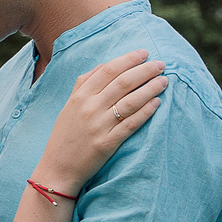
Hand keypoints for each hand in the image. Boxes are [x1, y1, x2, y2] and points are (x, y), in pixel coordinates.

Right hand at [32, 51, 168, 196]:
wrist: (57, 169)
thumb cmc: (65, 135)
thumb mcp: (69, 105)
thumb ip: (84, 83)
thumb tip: (104, 65)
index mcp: (80, 96)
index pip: (108, 70)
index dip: (128, 59)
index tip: (144, 53)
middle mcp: (89, 108)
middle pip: (122, 82)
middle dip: (144, 70)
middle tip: (161, 64)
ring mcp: (98, 126)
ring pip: (129, 101)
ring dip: (149, 89)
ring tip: (164, 81)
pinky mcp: (107, 144)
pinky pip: (130, 124)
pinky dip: (145, 112)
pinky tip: (157, 103)